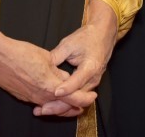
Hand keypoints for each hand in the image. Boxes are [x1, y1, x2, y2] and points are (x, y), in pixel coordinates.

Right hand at [0, 19, 95, 116]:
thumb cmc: (21, 54)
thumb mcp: (46, 58)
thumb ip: (58, 71)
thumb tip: (66, 77)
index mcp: (50, 86)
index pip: (74, 98)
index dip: (86, 98)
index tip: (93, 95)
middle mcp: (41, 96)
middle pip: (64, 107)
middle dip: (76, 105)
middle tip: (85, 100)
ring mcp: (31, 98)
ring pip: (51, 106)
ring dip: (63, 104)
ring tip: (72, 100)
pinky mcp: (23, 97)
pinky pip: (40, 102)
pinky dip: (50, 101)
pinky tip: (52, 95)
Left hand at [40, 0, 116, 116]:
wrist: (103, 34)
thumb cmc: (86, 37)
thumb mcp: (69, 44)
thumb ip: (56, 56)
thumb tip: (42, 67)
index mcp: (90, 67)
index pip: (77, 82)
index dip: (65, 89)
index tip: (53, 93)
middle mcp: (93, 79)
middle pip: (77, 98)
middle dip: (60, 105)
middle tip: (42, 109)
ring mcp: (93, 84)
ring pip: (77, 101)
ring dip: (61, 106)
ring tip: (44, 110)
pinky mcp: (89, 85)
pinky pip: (78, 97)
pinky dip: (66, 102)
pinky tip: (52, 105)